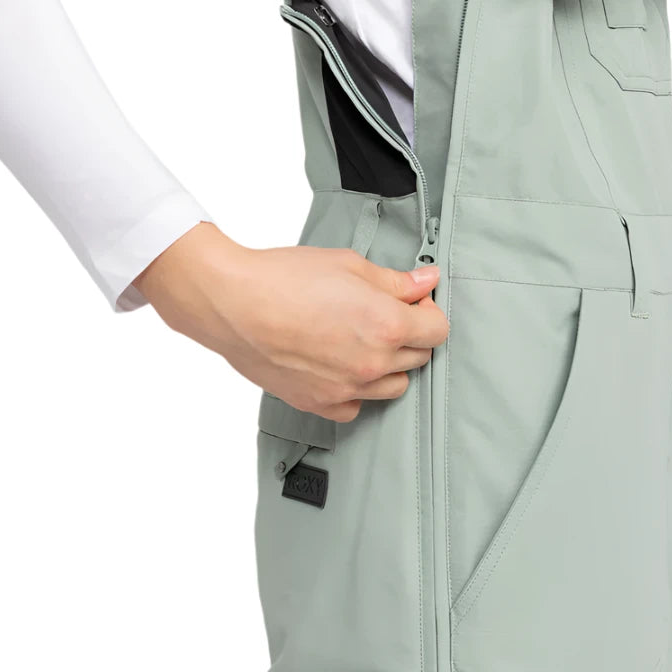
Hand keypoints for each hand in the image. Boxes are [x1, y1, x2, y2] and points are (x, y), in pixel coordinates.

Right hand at [133, 222, 448, 421]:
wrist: (233, 304)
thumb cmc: (285, 278)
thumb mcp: (349, 265)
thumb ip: (395, 281)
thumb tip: (427, 281)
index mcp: (387, 325)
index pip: (438, 330)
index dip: (428, 312)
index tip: (412, 302)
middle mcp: (373, 364)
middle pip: (419, 358)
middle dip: (410, 335)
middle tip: (383, 313)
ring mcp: (347, 389)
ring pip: (393, 387)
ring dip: (388, 365)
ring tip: (360, 339)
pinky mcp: (319, 404)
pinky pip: (356, 406)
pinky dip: (355, 390)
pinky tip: (339, 365)